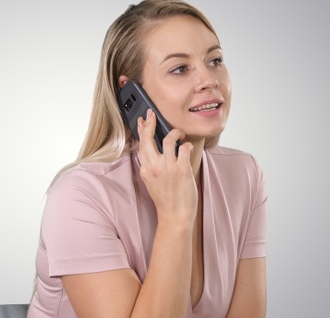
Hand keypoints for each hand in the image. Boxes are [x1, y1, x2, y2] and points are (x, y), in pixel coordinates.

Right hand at [137, 109, 197, 225]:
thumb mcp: (152, 182)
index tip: (142, 120)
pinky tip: (187, 148)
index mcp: (145, 170)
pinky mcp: (181, 169)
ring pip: (170, 139)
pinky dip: (187, 145)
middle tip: (153, 114)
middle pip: (149, 138)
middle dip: (151, 123)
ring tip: (180, 134)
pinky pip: (184, 148)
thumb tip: (155, 150)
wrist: (174, 216)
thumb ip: (152, 166)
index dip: (142, 130)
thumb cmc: (166, 200)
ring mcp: (168, 167)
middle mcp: (154, 167)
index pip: (141, 145)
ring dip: (176, 133)